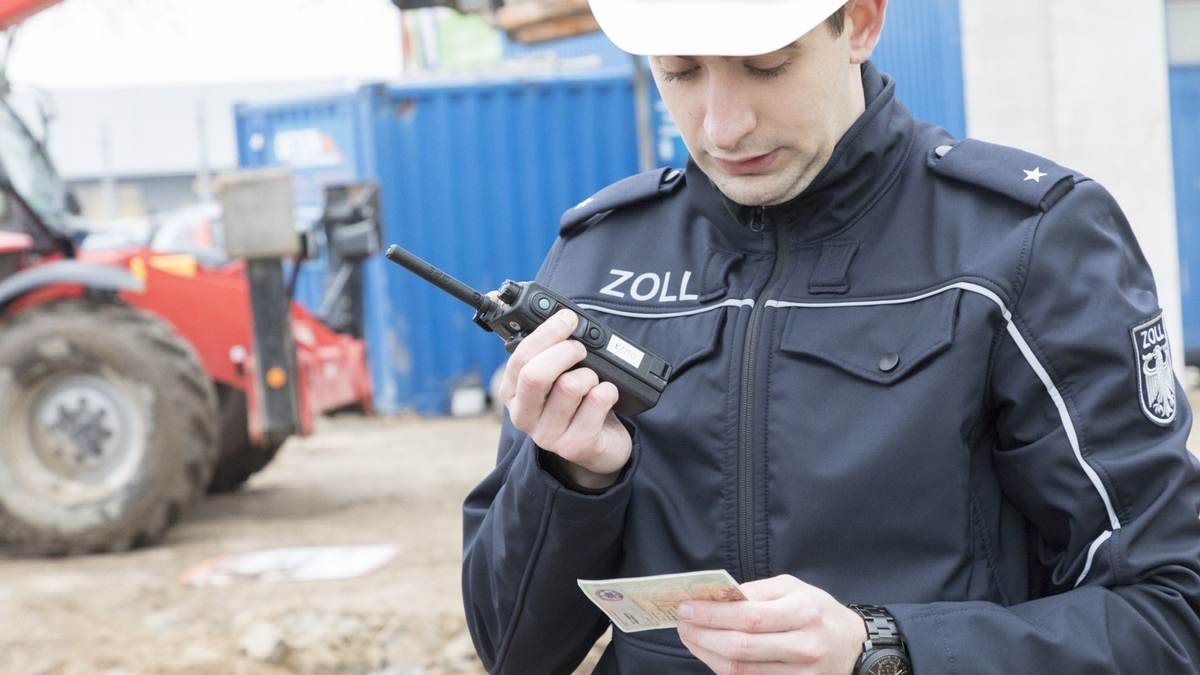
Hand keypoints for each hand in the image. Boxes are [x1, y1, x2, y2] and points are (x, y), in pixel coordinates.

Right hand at [499, 308, 631, 487]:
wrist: (599, 446)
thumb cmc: (576, 403)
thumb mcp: (555, 376)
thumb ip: (549, 350)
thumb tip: (557, 314)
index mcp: (512, 392)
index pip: (520, 357)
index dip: (547, 333)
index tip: (568, 319)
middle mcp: (524, 416)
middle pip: (535, 375)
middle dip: (565, 351)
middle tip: (581, 348)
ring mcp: (548, 435)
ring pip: (570, 386)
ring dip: (590, 374)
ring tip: (593, 380)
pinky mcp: (575, 446)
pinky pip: (597, 402)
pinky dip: (608, 390)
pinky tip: (607, 394)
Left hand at [676, 575, 865, 674]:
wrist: (852, 646)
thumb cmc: (817, 610)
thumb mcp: (793, 587)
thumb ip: (756, 591)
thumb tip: (717, 596)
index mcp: (802, 613)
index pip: (749, 617)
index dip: (712, 614)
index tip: (686, 607)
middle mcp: (802, 647)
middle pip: (740, 647)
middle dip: (702, 635)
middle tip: (681, 623)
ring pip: (740, 670)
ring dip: (706, 653)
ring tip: (689, 637)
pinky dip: (723, 668)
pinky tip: (709, 653)